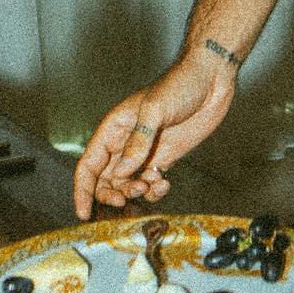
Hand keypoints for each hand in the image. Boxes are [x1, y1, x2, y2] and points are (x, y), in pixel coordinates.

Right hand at [72, 57, 235, 219]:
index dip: (82, 190)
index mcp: (114, 128)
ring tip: (148, 185)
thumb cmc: (180, 84)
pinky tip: (164, 184)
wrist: (211, 79)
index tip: (83, 213)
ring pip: (127, 185)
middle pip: (105, 180)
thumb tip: (120, 173)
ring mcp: (145, 152)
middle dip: (110, 195)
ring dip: (133, 193)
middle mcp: (125, 142)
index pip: (89, 164)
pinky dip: (154, 191)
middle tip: (123, 200)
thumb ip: (138, 142)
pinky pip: (151, 183)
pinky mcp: (164, 158)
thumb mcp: (155, 110)